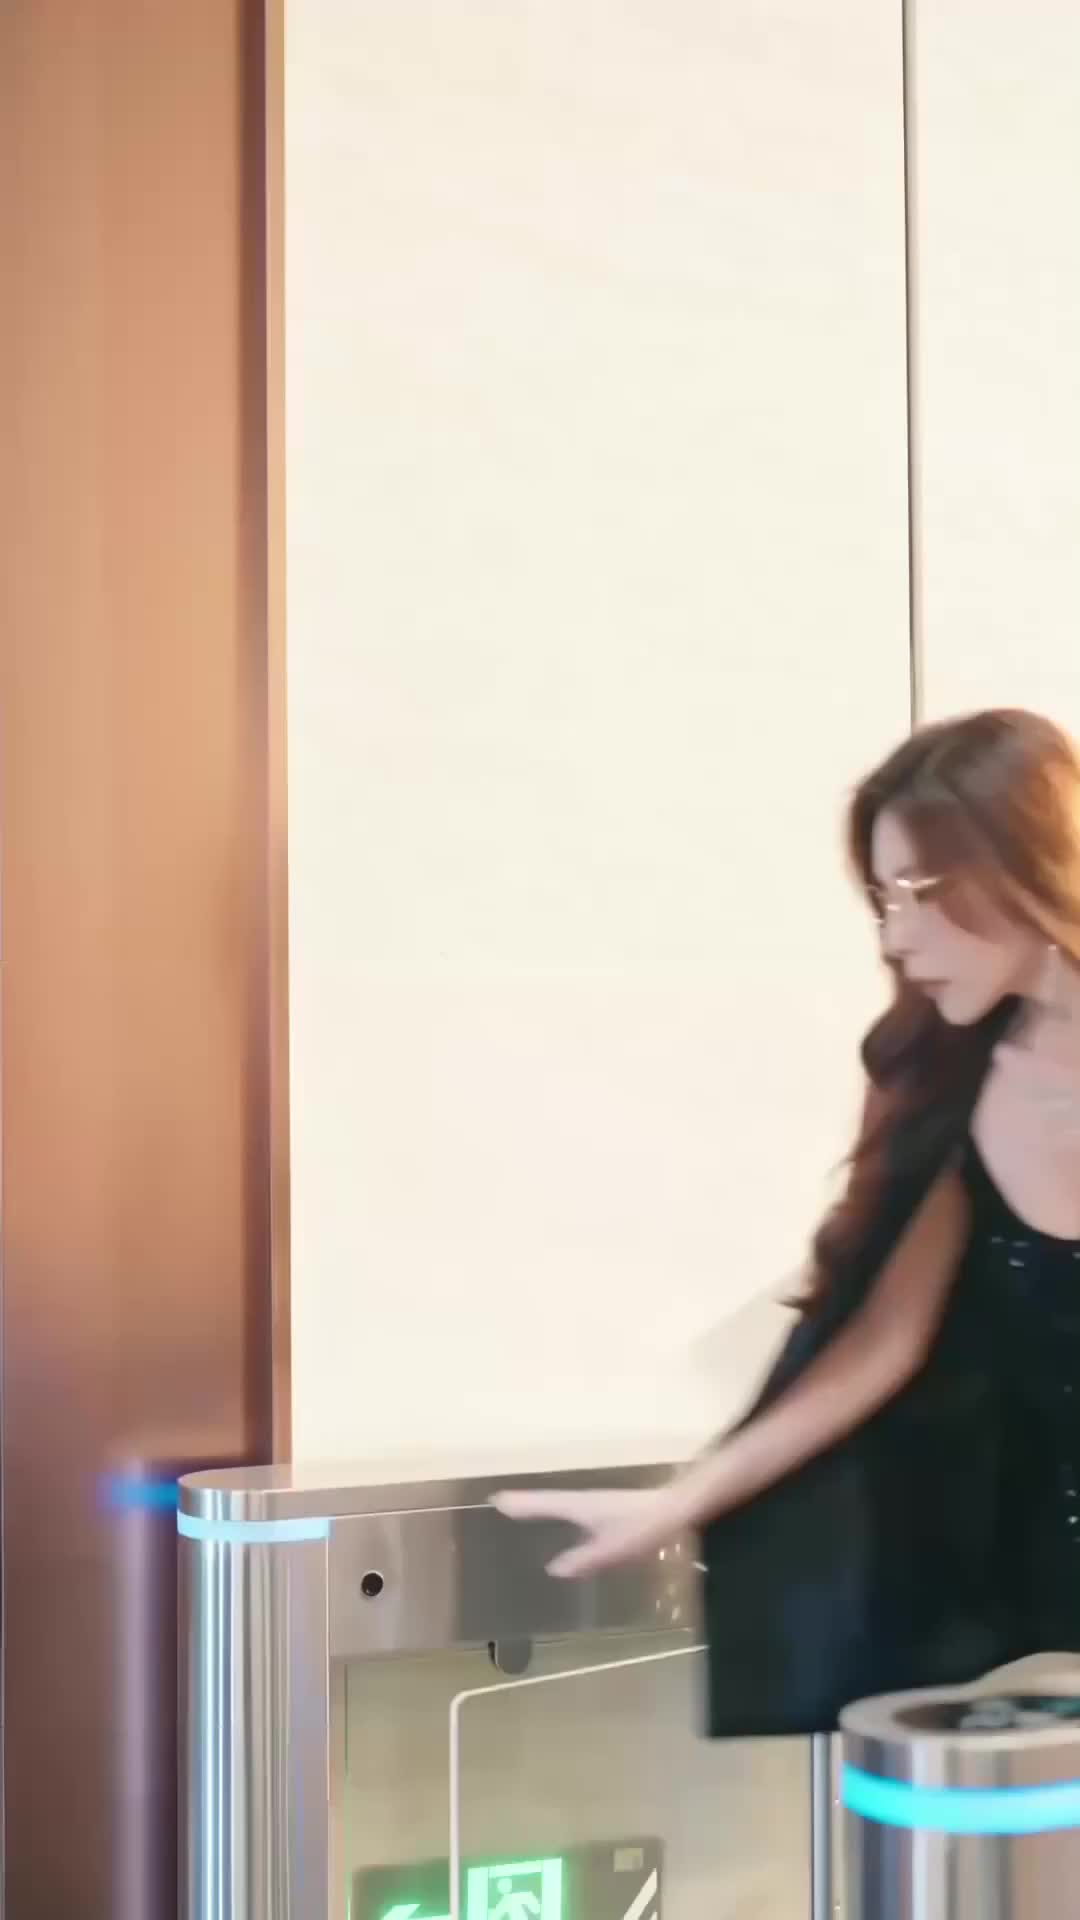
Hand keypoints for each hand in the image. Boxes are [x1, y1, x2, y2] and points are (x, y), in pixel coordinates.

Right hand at [490, 1484, 685, 1578]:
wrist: (674, 1509)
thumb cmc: (642, 1527)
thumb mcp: (612, 1550)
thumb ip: (583, 1560)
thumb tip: (553, 1570)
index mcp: (579, 1506)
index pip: (543, 1503)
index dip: (520, 1503)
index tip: (495, 1500)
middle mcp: (583, 1501)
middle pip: (547, 1500)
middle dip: (525, 1503)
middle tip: (501, 1505)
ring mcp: (596, 1503)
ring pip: (561, 1504)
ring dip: (541, 1507)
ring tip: (523, 1514)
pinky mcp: (607, 1510)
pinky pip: (573, 1511)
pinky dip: (559, 1514)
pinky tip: (566, 1529)